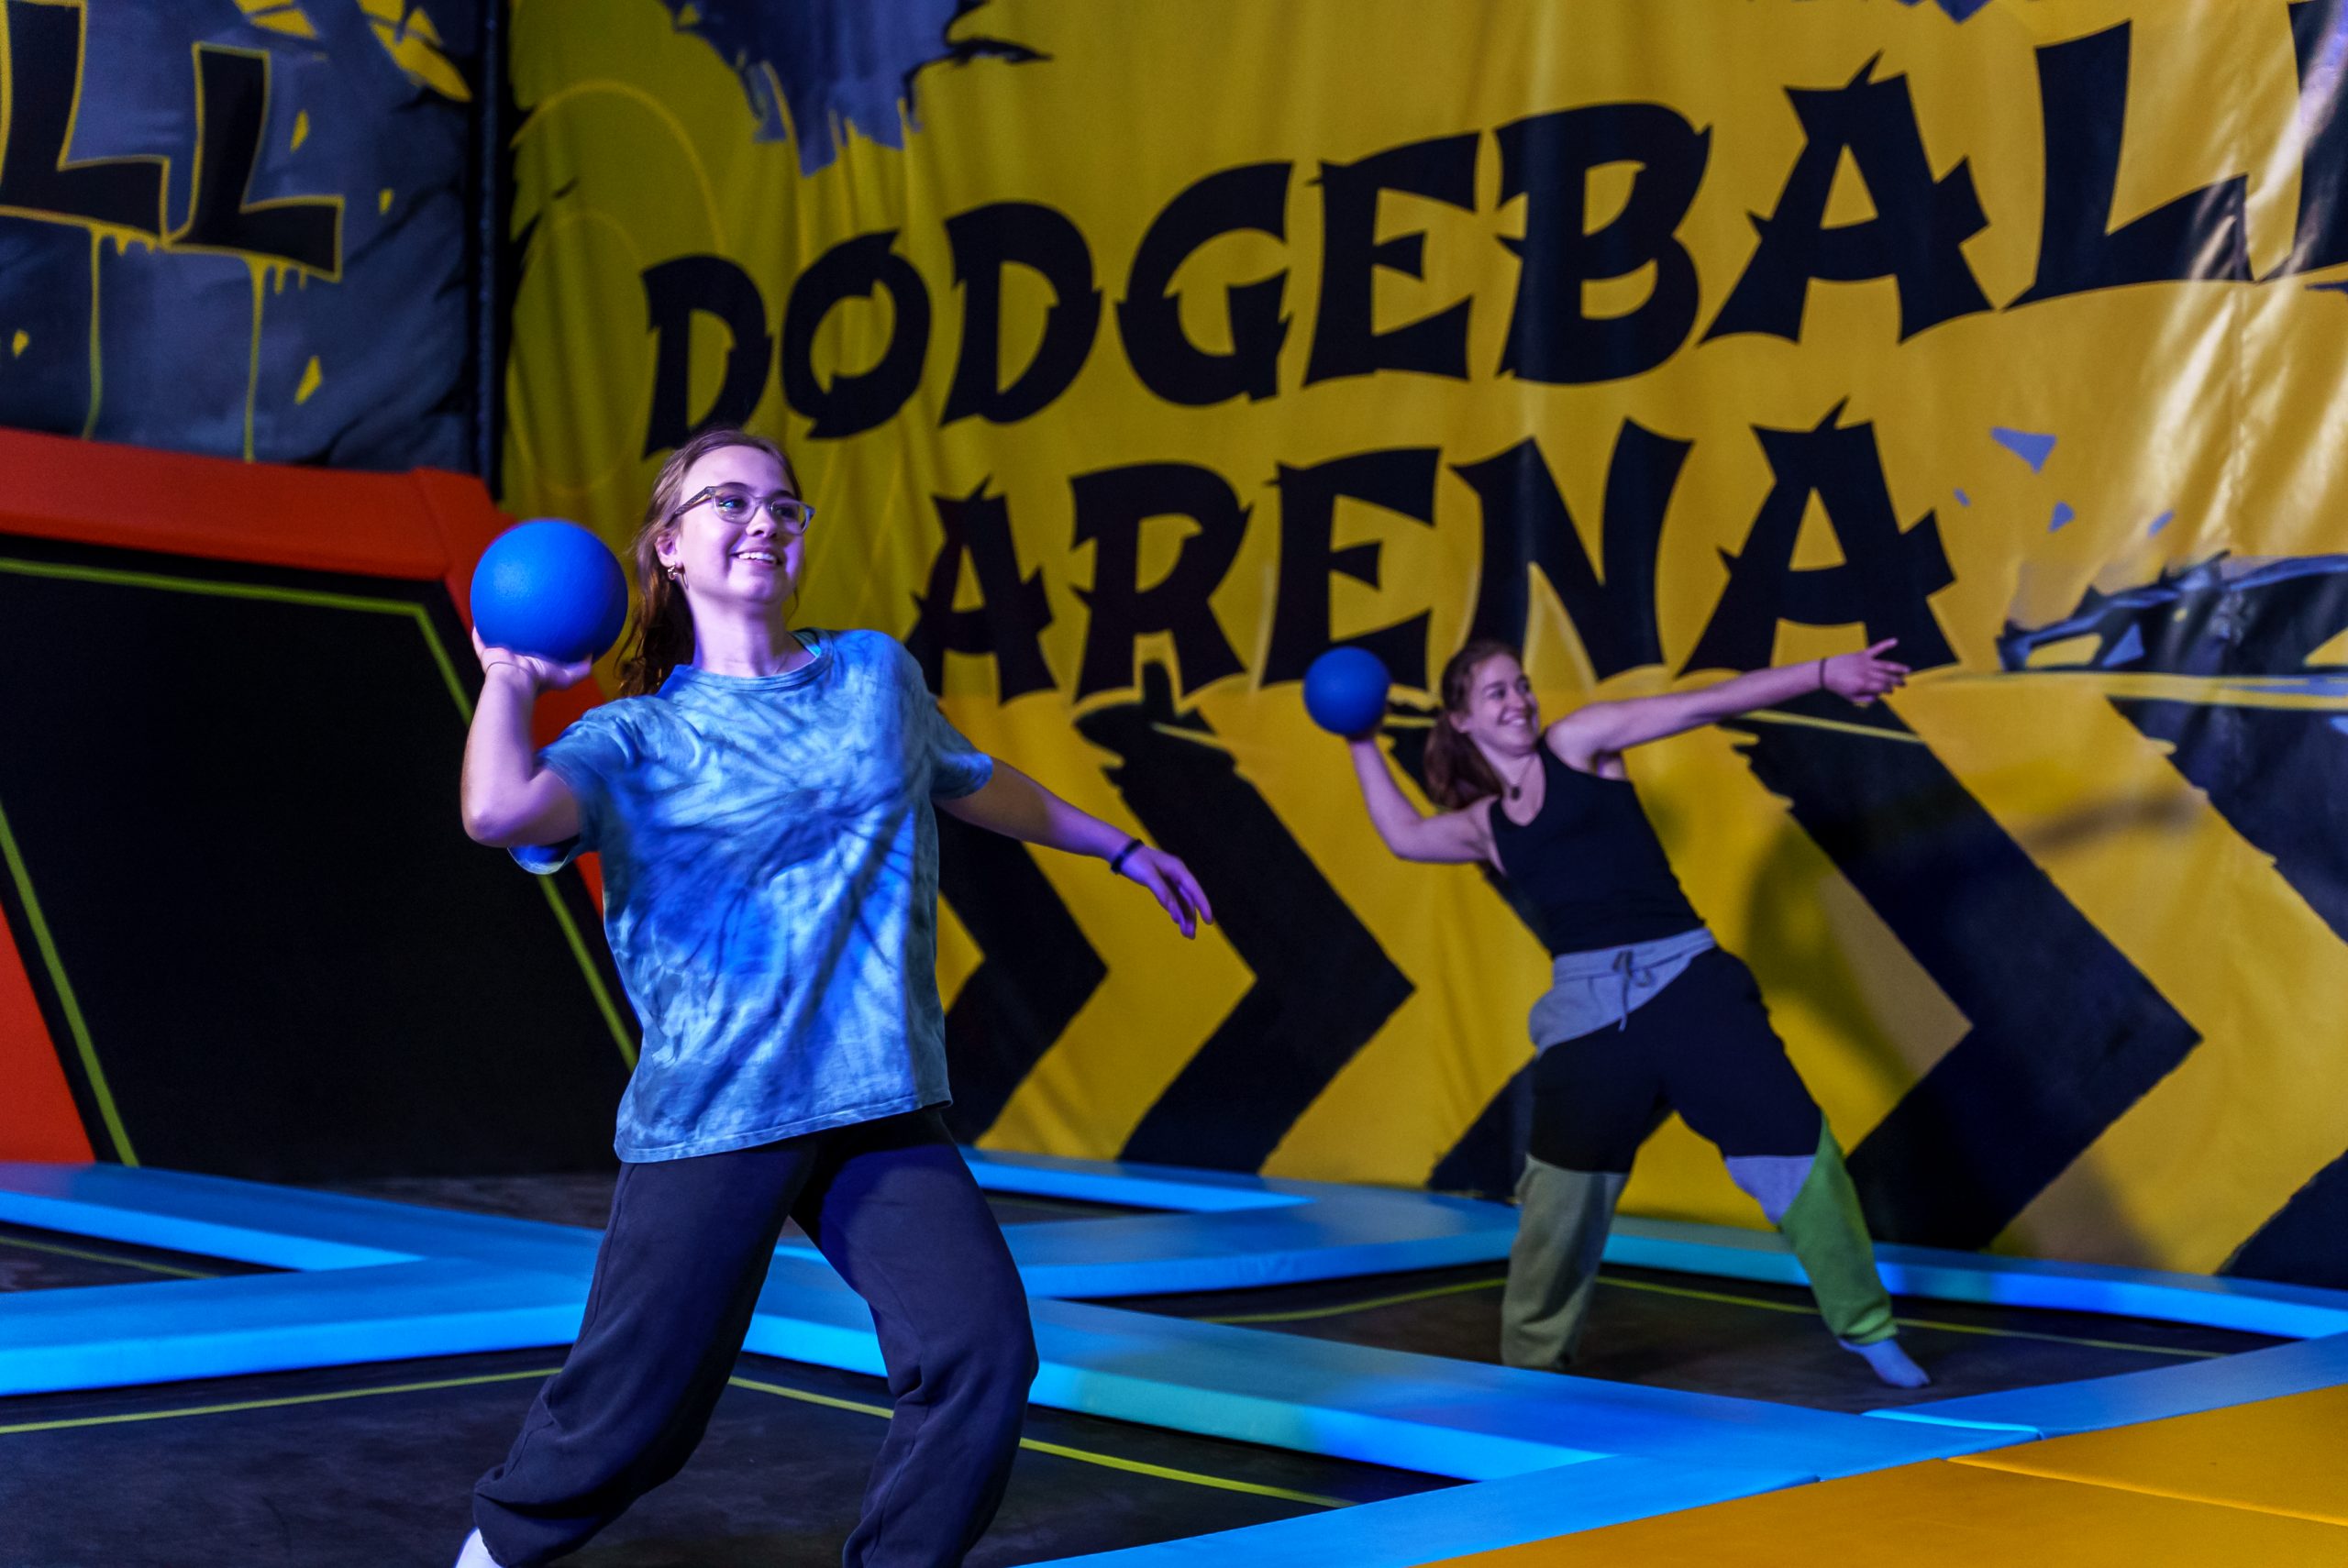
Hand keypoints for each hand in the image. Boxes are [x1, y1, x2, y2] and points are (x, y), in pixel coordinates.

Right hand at [473, 628, 592, 692]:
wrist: (515, 680)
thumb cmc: (539, 681)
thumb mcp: (567, 677)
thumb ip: (582, 668)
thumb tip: (592, 654)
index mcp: (530, 666)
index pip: (534, 654)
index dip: (538, 645)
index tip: (542, 632)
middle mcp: (514, 660)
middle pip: (515, 646)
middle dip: (517, 636)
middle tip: (521, 621)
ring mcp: (499, 656)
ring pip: (495, 641)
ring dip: (496, 630)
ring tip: (497, 614)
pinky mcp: (486, 653)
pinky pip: (479, 639)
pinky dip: (478, 630)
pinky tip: (479, 616)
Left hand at [1116, 845, 1213, 938]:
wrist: (1121, 852)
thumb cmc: (1135, 861)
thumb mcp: (1148, 875)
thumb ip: (1162, 892)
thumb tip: (1173, 910)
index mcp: (1178, 870)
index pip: (1194, 890)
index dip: (1203, 906)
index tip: (1209, 921)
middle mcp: (1177, 875)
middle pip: (1189, 899)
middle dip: (1191, 917)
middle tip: (1190, 935)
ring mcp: (1170, 880)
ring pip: (1181, 901)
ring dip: (1183, 917)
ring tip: (1186, 934)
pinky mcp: (1162, 884)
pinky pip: (1173, 900)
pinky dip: (1175, 911)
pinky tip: (1177, 921)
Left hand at [1822, 639, 1909, 705]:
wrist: (1825, 672)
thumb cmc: (1839, 686)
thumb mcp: (1851, 698)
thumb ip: (1866, 699)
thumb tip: (1879, 697)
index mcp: (1864, 684)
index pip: (1883, 687)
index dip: (1889, 690)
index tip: (1891, 691)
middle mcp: (1866, 673)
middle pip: (1887, 677)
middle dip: (1897, 681)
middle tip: (1904, 684)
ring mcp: (1865, 662)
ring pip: (1886, 665)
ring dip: (1898, 668)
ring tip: (1908, 670)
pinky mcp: (1862, 654)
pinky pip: (1876, 648)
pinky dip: (1886, 644)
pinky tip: (1895, 641)